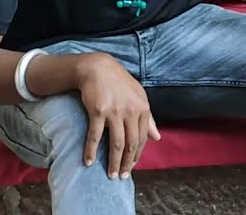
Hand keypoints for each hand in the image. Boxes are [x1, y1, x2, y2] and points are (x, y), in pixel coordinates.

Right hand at [74, 53, 159, 179]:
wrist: (98, 69)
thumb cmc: (119, 84)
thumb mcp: (139, 97)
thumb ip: (148, 118)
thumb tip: (157, 137)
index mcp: (143, 109)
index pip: (142, 139)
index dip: (137, 155)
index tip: (132, 167)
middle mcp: (131, 112)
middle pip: (131, 144)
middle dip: (127, 163)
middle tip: (122, 177)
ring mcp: (115, 112)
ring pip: (116, 144)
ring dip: (113, 162)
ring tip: (110, 175)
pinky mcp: (98, 112)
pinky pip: (95, 136)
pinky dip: (91, 151)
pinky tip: (88, 162)